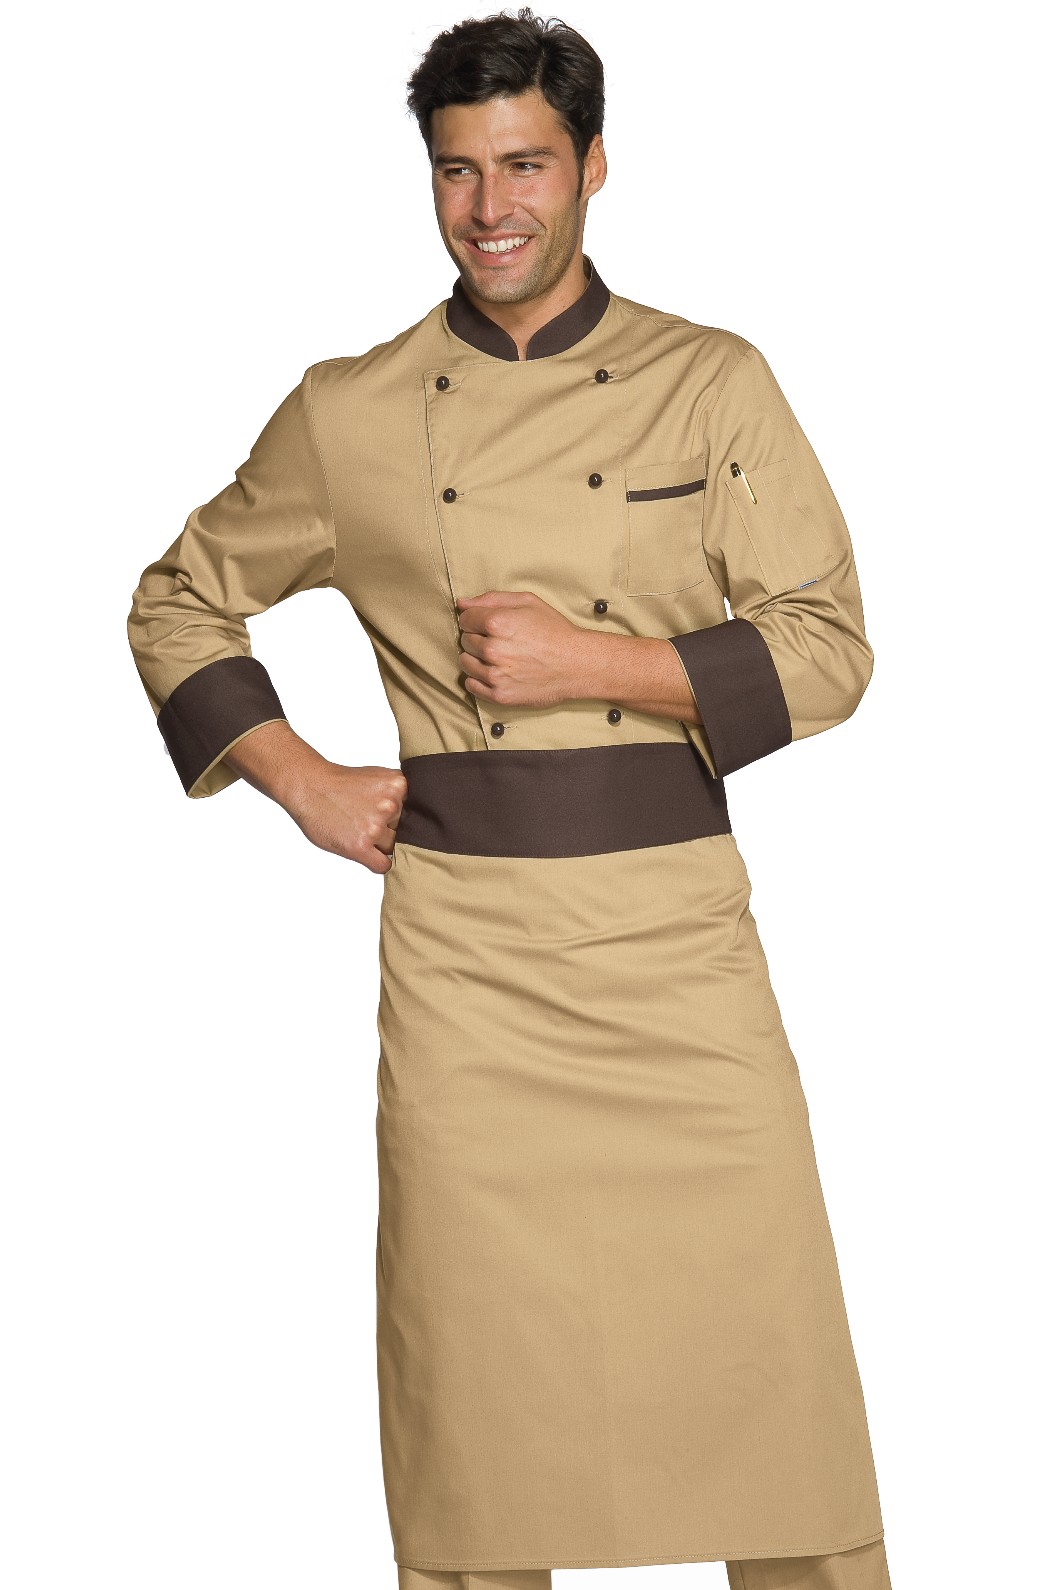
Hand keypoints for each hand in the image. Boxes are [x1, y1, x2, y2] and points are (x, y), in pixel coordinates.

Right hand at [223, 722, 406, 873]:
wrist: (309, 786)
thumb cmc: (341, 784)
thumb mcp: (378, 777)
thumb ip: (399, 794)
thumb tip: (418, 816)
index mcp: (399, 786)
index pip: (416, 813)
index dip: (402, 817)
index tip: (391, 818)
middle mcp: (390, 805)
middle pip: (405, 831)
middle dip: (390, 830)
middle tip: (368, 822)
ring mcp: (375, 826)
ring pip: (393, 848)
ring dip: (379, 845)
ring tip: (359, 831)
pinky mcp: (360, 845)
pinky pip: (383, 865)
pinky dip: (377, 863)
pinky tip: (365, 852)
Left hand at [455, 590, 589, 707]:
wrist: (577, 665)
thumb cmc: (554, 631)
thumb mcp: (528, 602)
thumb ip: (492, 599)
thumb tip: (462, 603)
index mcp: (497, 623)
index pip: (465, 619)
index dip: (476, 619)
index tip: (489, 625)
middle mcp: (492, 650)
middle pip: (465, 641)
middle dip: (478, 638)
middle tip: (500, 641)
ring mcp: (495, 675)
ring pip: (465, 663)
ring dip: (476, 659)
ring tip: (498, 657)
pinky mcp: (499, 695)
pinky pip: (471, 686)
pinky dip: (478, 679)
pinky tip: (495, 672)